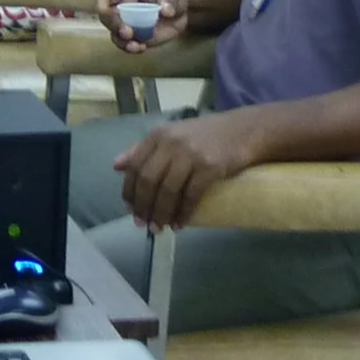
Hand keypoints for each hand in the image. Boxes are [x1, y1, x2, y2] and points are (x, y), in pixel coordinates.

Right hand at [94, 0, 189, 54]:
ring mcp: (129, 25)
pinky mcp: (137, 38)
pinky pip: (128, 45)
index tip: (110, 15)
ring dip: (122, 42)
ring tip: (136, 46)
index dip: (102, 6)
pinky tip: (142, 48)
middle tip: (128, 33)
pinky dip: (132, 49)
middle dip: (115, 26)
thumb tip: (166, 10)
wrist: (184, 13)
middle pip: (107, 18)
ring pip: (115, 35)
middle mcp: (123, 9)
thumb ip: (169, 0)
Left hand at [115, 108, 267, 229]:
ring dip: (161, 213)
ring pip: (167, 190)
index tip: (129, 209)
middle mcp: (171, 143)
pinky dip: (183, 213)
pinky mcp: (209, 167)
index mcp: (157, 136)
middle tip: (143, 224)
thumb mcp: (171, 136)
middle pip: (148, 180)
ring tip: (159, 228)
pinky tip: (180, 223)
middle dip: (143, 206)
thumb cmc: (204, 136)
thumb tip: (116, 166)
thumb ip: (143, 150)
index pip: (135, 166)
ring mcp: (190, 155)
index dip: (129, 190)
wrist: (243, 131)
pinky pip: (191, 195)